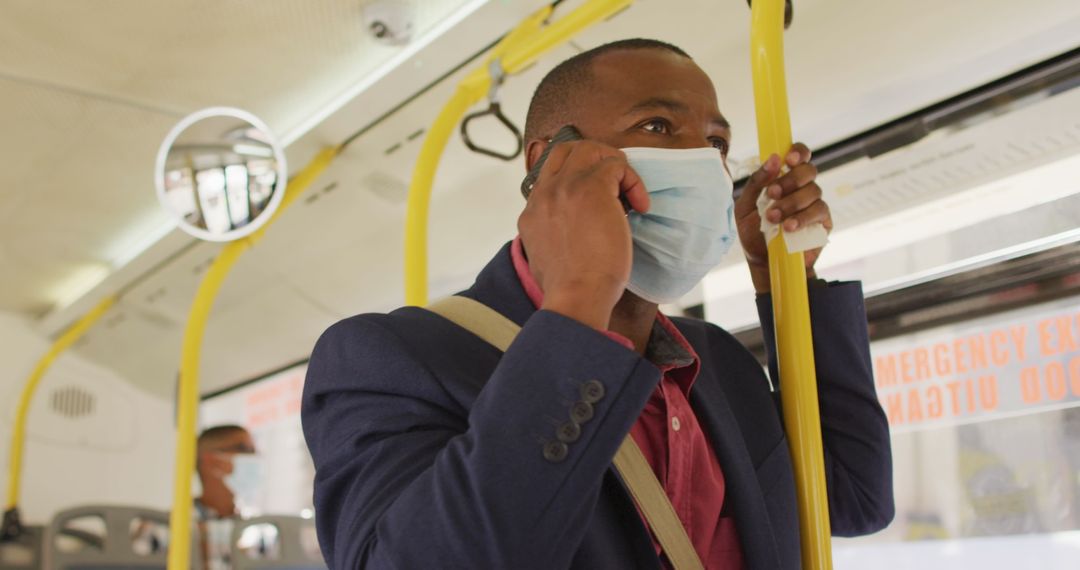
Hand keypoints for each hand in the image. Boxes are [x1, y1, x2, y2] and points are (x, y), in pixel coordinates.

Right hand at [518, 140, 649, 329]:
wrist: (575, 297)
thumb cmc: (570, 290)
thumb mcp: (549, 259)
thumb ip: (555, 237)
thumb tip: (577, 232)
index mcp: (532, 212)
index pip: (550, 176)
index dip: (577, 179)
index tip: (598, 202)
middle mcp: (544, 194)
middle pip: (565, 151)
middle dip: (594, 160)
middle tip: (615, 184)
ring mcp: (564, 188)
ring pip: (588, 149)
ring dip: (613, 164)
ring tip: (628, 192)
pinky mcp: (591, 188)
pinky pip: (616, 165)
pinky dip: (633, 182)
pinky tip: (640, 207)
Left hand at [734, 143, 832, 293]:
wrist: (763, 262)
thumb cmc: (754, 232)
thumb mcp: (745, 207)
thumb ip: (756, 183)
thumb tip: (773, 159)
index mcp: (784, 179)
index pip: (799, 156)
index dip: (798, 152)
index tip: (788, 160)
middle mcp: (802, 188)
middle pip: (809, 170)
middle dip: (790, 180)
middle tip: (772, 194)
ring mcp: (814, 204)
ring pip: (813, 191)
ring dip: (791, 203)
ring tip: (773, 218)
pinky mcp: (823, 222)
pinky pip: (819, 211)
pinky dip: (802, 218)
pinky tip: (788, 228)